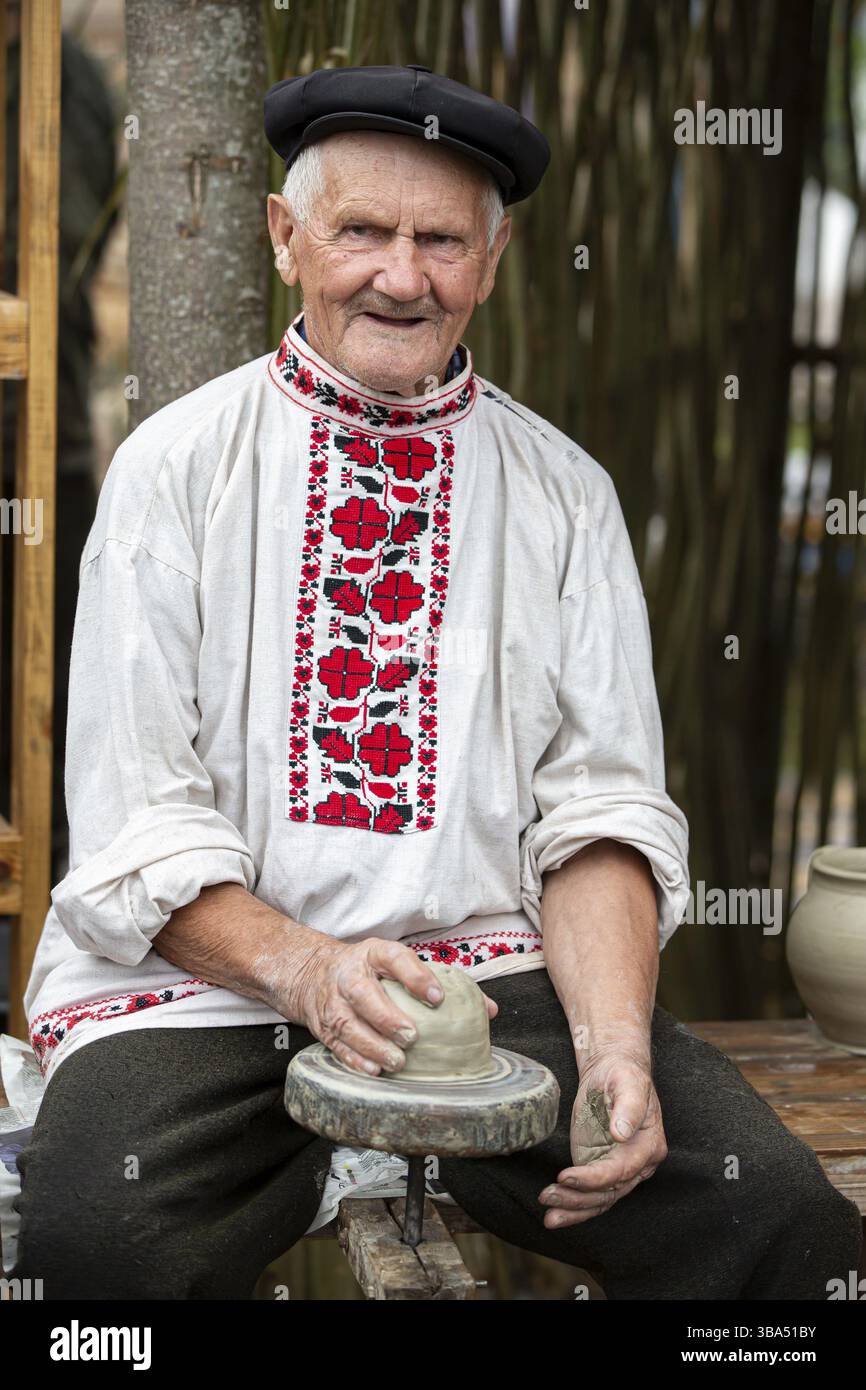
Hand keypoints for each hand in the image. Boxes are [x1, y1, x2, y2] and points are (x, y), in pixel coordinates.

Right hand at [293, 937, 497, 1076]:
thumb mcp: (399, 964)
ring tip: (397, 1060)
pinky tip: (374, 1070)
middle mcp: (349, 974)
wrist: (314, 973)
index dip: (416, 976)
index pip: (395, 959)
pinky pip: (336, 1044)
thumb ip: (441, 984)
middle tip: (412, 1036)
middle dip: (387, 1016)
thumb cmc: (370, 970)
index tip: (438, 997)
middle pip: (363, 993)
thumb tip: (489, 1010)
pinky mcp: (322, 1025)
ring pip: (347, 1023)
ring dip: (372, 1044)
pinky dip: (354, 1059)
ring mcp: (332, 1001)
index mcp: (374, 954)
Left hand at [538, 1046, 666, 1228]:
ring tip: (548, 1215)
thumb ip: (628, 1107)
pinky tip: (555, 1215)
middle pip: (610, 1192)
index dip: (595, 1178)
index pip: (622, 1170)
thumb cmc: (623, 1075)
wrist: (612, 1071)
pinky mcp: (599, 1169)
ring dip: (574, 1209)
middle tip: (549, 1196)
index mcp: (649, 1145)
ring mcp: (617, 1169)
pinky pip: (590, 1196)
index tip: (566, 1176)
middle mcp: (637, 1165)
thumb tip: (622, 1133)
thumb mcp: (628, 1082)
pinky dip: (574, 1208)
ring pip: (599, 1200)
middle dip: (578, 1199)